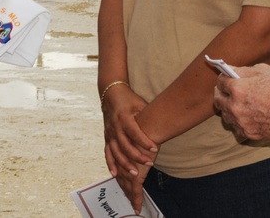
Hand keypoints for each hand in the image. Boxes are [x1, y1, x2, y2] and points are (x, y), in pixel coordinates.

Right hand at [102, 84, 157, 207]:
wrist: (111, 95)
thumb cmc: (129, 100)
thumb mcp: (139, 103)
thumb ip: (147, 115)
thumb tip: (162, 124)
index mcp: (124, 118)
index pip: (134, 132)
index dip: (144, 141)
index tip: (155, 148)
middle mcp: (115, 127)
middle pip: (125, 145)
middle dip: (137, 156)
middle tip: (149, 163)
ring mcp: (110, 134)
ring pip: (116, 152)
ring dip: (125, 164)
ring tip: (135, 173)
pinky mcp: (107, 138)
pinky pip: (107, 153)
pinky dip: (111, 164)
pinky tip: (116, 174)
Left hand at [213, 63, 269, 141]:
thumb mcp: (263, 70)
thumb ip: (244, 71)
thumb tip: (233, 72)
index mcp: (238, 88)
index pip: (220, 81)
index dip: (223, 78)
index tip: (225, 78)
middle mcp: (235, 106)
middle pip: (217, 99)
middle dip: (220, 92)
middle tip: (225, 90)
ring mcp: (241, 122)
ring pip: (225, 115)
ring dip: (228, 107)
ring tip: (235, 103)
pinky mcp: (247, 133)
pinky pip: (235, 126)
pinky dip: (238, 120)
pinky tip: (245, 115)